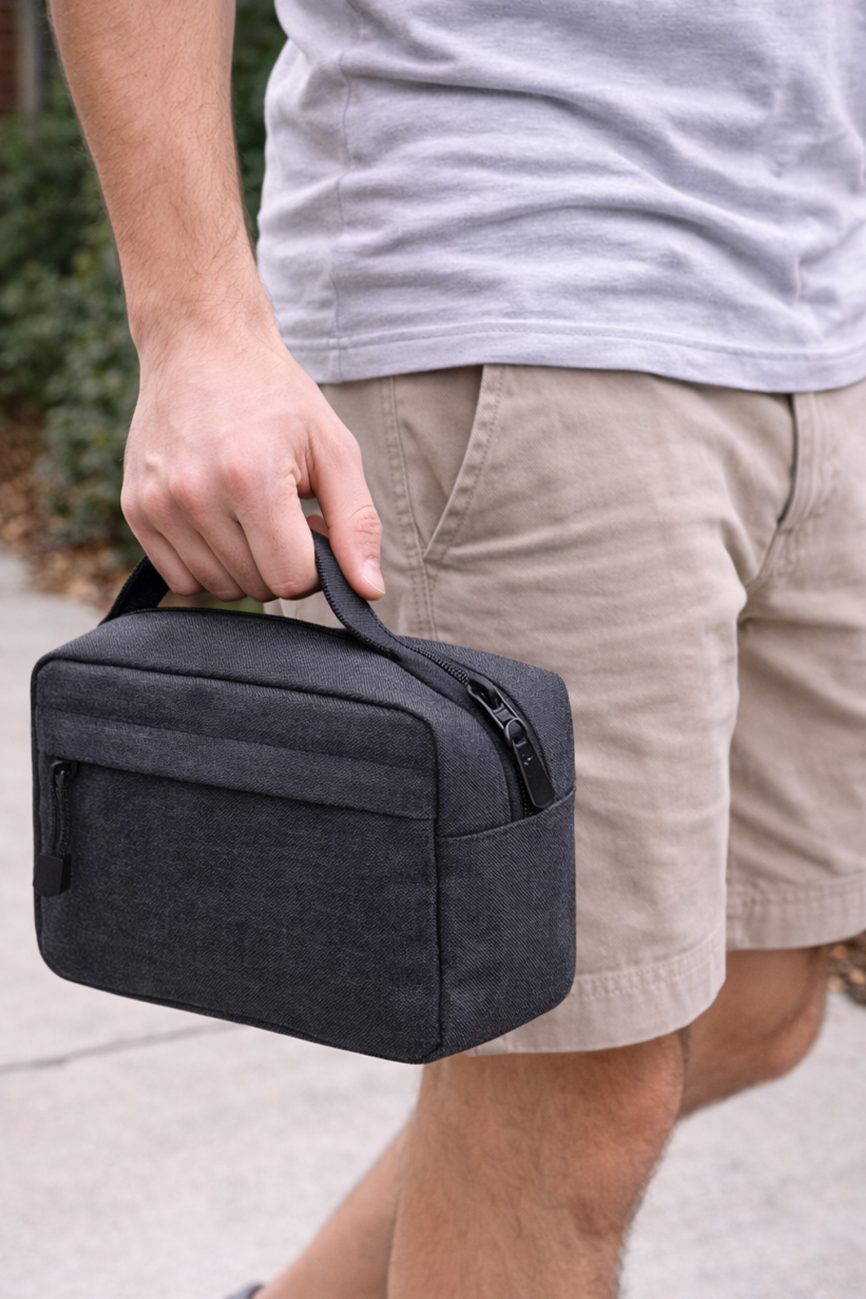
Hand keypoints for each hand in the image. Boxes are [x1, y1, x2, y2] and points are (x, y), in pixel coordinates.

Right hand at [121, 321, 384, 603]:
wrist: (200, 344)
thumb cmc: (276, 396)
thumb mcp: (334, 448)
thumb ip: (356, 523)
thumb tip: (368, 591)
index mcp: (251, 479)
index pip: (291, 580)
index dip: (314, 564)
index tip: (310, 524)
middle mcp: (195, 496)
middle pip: (257, 587)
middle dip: (280, 560)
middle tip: (281, 508)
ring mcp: (158, 505)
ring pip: (218, 588)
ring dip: (244, 564)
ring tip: (248, 509)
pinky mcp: (135, 510)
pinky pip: (179, 578)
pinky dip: (206, 563)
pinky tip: (218, 518)